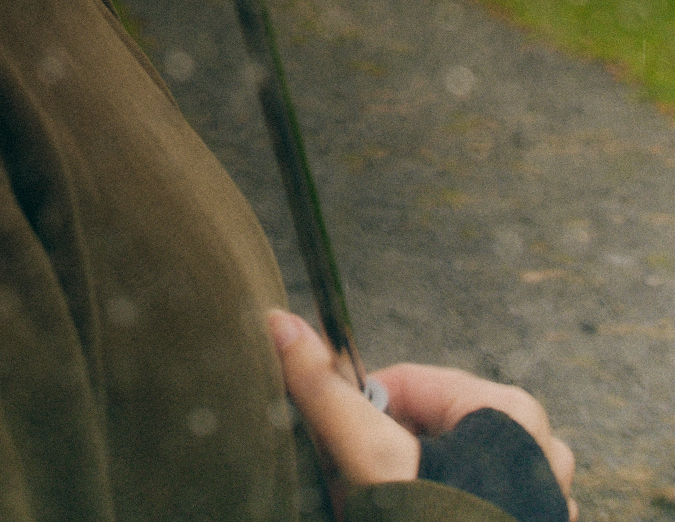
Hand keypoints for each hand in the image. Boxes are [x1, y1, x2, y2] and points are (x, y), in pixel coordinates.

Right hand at [267, 309, 576, 520]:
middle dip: (389, 450)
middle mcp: (541, 444)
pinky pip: (478, 494)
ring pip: (451, 462)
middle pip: (429, 424)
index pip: (406, 383)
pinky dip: (446, 502)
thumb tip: (280, 323)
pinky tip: (421, 518)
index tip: (343, 451)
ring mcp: (543, 491)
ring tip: (392, 508)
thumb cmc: (431, 519)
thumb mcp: (373, 457)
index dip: (362, 414)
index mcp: (511, 410)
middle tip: (367, 489)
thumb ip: (326, 392)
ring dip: (414, 478)